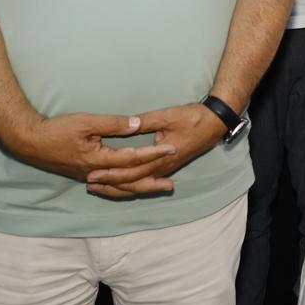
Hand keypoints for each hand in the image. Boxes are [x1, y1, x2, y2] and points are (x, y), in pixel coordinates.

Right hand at [9, 112, 175, 186]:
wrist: (29, 141)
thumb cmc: (57, 130)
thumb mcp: (86, 122)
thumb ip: (113, 124)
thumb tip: (138, 124)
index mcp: (98, 160)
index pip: (133, 158)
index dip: (154, 153)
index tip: (173, 149)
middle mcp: (95, 173)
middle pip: (129, 181)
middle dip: (151, 182)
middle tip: (171, 187)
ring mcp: (89, 176)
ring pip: (119, 187)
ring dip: (140, 188)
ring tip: (158, 188)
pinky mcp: (84, 174)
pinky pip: (109, 186)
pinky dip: (123, 188)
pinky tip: (130, 186)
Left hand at [84, 103, 225, 198]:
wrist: (215, 122)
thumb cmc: (192, 118)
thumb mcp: (166, 116)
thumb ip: (144, 123)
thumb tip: (125, 126)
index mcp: (159, 159)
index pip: (129, 172)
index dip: (109, 174)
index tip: (91, 174)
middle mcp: (160, 169)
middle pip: (131, 183)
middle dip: (109, 184)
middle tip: (89, 184)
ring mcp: (164, 169)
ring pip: (138, 185)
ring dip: (118, 188)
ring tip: (100, 188)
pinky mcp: (167, 166)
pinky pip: (145, 181)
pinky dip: (131, 185)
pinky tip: (123, 184)